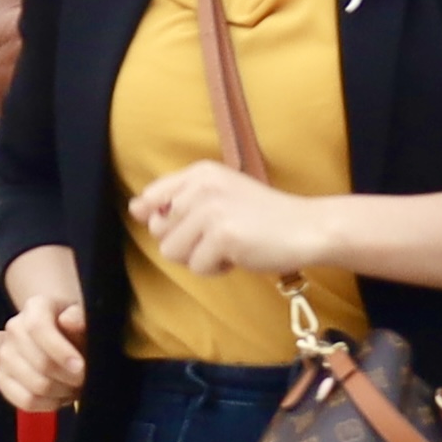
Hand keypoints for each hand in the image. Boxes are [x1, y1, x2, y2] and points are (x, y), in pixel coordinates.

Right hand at [0, 287, 86, 418]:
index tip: (81, 367)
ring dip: (62, 392)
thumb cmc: (77, 328)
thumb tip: (70, 320)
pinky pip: (25, 401)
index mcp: (35, 307)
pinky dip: (48, 404)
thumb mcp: (86, 319)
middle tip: (85, 380)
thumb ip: (81, 319)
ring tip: (74, 387)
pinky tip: (60, 397)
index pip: (38, 328)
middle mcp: (14, 328)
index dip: (60, 351)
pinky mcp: (2, 379)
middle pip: (40, 363)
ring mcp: (5, 355)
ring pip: (35, 386)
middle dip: (69, 378)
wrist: (63, 337)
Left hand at [126, 158, 344, 281]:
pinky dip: (217, 269)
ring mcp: (211, 210)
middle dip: (186, 243)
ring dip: (199, 258)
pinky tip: (240, 255)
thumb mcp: (220, 195)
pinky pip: (197, 267)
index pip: (152, 197)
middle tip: (220, 237)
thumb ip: (178, 201)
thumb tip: (135, 210)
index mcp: (199, 172)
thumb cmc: (263, 216)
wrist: (307, 227)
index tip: (191, 226)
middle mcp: (201, 186)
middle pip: (160, 232)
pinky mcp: (223, 236)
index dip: (162, 219)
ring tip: (229, 246)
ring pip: (173, 252)